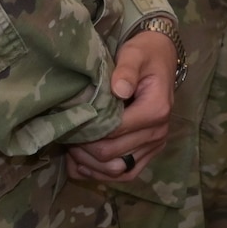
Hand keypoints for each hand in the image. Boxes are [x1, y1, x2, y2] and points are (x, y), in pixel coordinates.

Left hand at [67, 29, 177, 182]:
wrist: (161, 58)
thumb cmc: (145, 55)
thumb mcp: (135, 53)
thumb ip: (127, 69)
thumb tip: (119, 89)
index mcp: (156, 109)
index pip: (114, 132)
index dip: (88, 132)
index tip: (70, 123)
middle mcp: (159, 132)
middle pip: (112, 155)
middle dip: (84, 150)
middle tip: (66, 136)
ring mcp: (155, 145)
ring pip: (117, 171)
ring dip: (90, 165)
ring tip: (72, 150)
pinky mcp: (150, 152)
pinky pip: (126, 174)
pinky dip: (102, 174)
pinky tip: (83, 164)